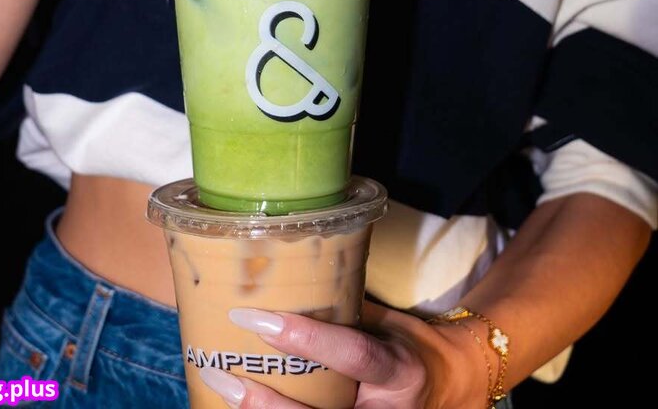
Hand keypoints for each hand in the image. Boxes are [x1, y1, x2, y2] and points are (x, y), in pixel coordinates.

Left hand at [199, 303, 491, 408]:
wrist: (445, 387)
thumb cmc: (406, 344)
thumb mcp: (386, 322)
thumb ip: (342, 308)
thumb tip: (281, 272)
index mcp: (398, 371)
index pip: (352, 355)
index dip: (305, 338)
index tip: (256, 319)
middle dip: (267, 400)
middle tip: (223, 372)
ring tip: (222, 389)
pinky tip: (240, 404)